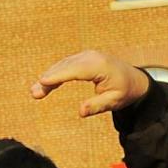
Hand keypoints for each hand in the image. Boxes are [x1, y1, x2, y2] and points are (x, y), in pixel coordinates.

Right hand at [34, 51, 152, 117]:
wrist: (134, 80)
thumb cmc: (124, 92)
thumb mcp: (114, 102)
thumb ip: (97, 106)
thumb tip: (80, 112)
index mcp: (100, 66)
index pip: (75, 70)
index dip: (58, 76)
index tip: (43, 81)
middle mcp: (92, 57)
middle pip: (65, 67)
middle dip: (48, 79)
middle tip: (34, 93)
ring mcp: (87, 55)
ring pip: (63, 65)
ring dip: (49, 77)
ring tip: (35, 92)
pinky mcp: (83, 57)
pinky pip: (66, 65)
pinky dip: (55, 73)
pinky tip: (45, 84)